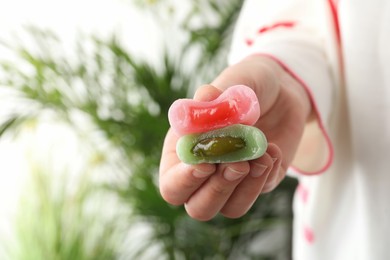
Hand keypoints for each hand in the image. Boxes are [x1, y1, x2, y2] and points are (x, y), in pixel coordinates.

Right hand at [159, 55, 311, 220]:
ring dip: (247, 186)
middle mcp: (205, 173)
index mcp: (183, 152)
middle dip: (218, 190)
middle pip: (199, 208)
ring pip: (231, 209)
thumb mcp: (232, 84)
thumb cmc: (246, 84)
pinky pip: (260, 193)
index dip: (184, 181)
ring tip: (261, 154)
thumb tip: (203, 97)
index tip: (206, 163)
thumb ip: (215, 96)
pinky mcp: (259, 183)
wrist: (281, 90)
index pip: (172, 185)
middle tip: (238, 164)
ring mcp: (233, 181)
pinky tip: (272, 148)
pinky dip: (267, 173)